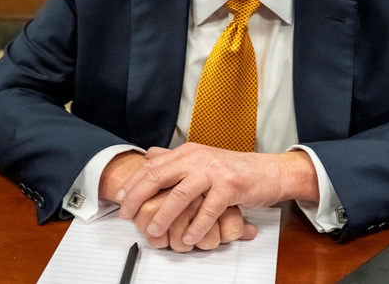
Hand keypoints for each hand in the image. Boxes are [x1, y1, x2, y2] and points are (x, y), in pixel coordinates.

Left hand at [116, 143, 316, 246]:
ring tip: (153, 231)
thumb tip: (149, 156)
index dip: (133, 182)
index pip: (152, 165)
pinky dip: (196, 226)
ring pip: (181, 194)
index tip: (118, 197)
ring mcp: (214, 171)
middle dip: (138, 197)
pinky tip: (187, 237)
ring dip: (164, 215)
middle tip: (127, 214)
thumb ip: (175, 159)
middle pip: (159, 176)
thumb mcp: (202, 159)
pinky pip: (208, 209)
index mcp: (188, 152)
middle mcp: (198, 158)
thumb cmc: (235, 170)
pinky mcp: (230, 186)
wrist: (269, 171)